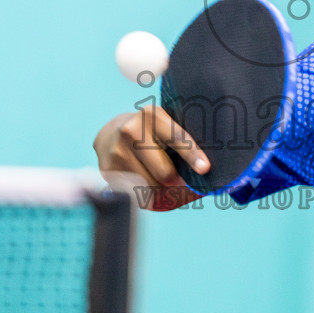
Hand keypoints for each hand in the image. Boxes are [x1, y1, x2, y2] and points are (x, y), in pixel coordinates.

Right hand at [92, 106, 209, 210]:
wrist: (110, 134)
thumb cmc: (149, 133)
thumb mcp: (164, 126)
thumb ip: (182, 141)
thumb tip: (204, 172)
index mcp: (152, 116)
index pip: (176, 138)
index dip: (192, 154)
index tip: (204, 169)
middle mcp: (131, 131)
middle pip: (165, 172)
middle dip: (177, 181)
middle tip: (180, 181)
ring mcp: (117, 151)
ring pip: (152, 187)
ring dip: (162, 190)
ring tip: (160, 181)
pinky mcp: (108, 170)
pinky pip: (137, 195)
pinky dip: (147, 196)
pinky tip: (145, 184)